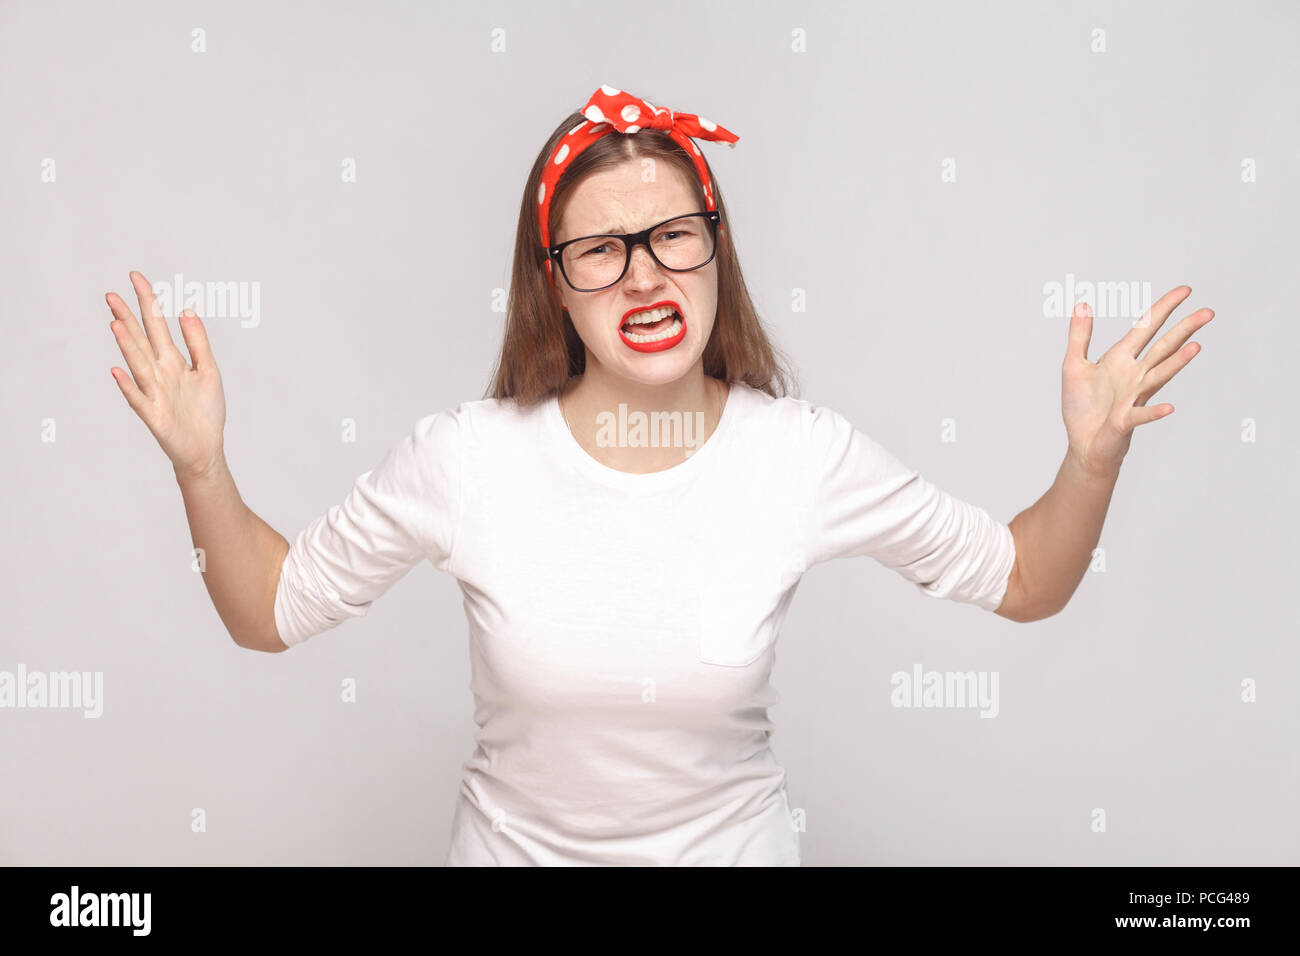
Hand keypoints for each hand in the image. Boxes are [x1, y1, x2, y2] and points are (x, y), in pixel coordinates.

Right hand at [106, 271, 226, 480]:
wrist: (206, 448)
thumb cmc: (206, 411)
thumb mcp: (209, 371)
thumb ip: (198, 342)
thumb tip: (187, 310)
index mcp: (172, 360)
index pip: (156, 324)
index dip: (147, 301)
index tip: (135, 276)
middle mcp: (159, 372)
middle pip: (140, 340)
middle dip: (127, 318)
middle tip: (110, 295)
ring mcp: (154, 393)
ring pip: (137, 365)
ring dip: (126, 345)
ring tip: (116, 323)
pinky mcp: (153, 415)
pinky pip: (138, 398)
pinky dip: (128, 386)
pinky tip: (117, 371)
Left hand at [1061, 285, 1213, 478]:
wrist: (1083, 443)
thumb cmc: (1081, 406)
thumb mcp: (1073, 365)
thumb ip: (1079, 335)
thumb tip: (1083, 303)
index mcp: (1121, 358)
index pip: (1146, 328)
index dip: (1164, 308)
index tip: (1186, 290)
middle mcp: (1134, 375)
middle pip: (1163, 347)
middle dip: (1184, 329)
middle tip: (1208, 312)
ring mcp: (1133, 397)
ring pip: (1159, 376)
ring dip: (1177, 362)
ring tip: (1196, 346)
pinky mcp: (1125, 420)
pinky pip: (1141, 415)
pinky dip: (1154, 412)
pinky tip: (1169, 408)